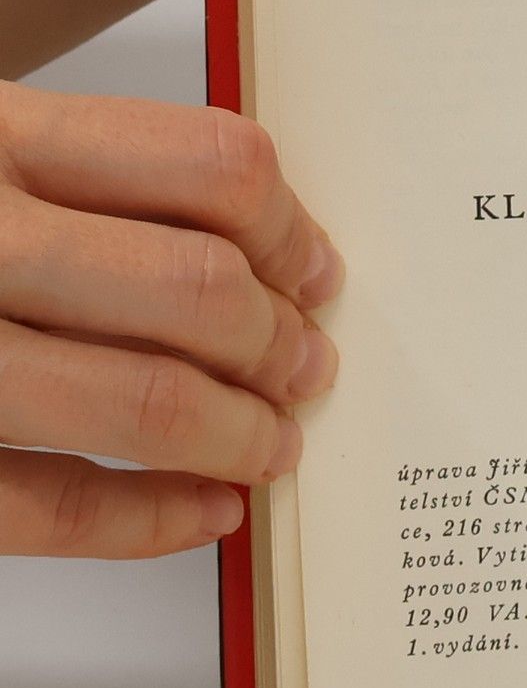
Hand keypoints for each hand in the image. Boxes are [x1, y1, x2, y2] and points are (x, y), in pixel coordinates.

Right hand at [0, 82, 341, 557]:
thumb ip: (87, 177)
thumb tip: (269, 253)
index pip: (208, 166)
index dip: (291, 233)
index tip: (315, 274)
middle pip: (196, 287)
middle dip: (278, 344)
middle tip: (303, 368)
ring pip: (143, 401)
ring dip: (239, 434)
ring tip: (268, 441)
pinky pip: (51, 509)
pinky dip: (155, 521)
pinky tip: (207, 511)